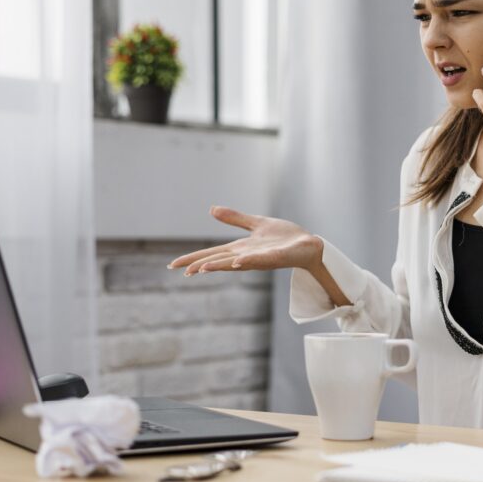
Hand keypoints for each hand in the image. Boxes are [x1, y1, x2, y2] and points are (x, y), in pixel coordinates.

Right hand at [167, 206, 322, 275]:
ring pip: (235, 263)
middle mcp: (247, 256)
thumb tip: (211, 209)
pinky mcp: (275, 258)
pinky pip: (259, 260)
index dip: (193, 258)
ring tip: (202, 269)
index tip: (174, 265)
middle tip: (183, 271)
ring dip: (220, 266)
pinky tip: (237, 262)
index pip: (212, 253)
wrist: (308, 244)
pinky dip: (247, 261)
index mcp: (240, 248)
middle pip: (219, 261)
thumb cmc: (284, 237)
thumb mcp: (256, 224)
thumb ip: (235, 218)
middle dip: (201, 265)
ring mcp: (260, 258)